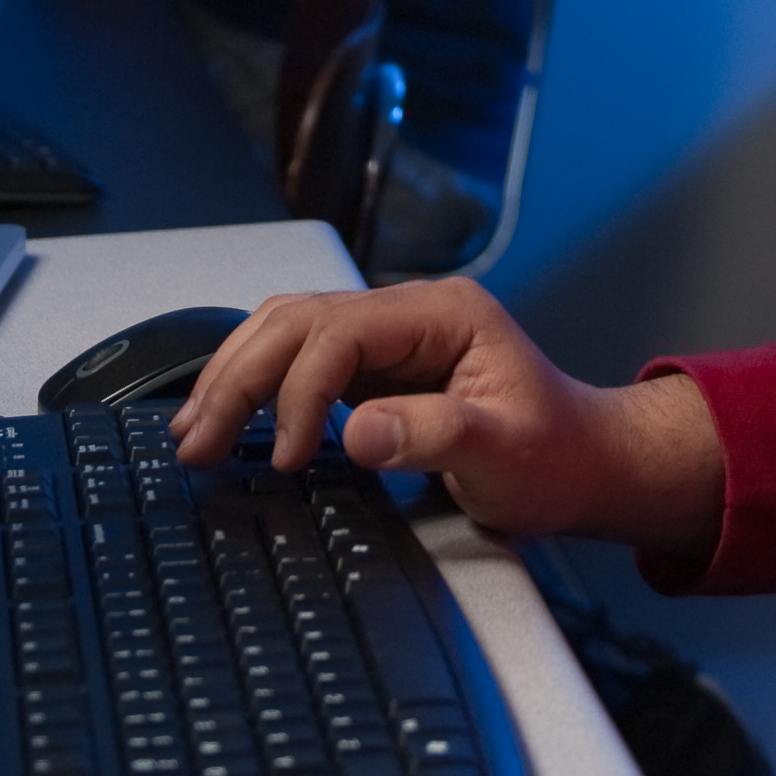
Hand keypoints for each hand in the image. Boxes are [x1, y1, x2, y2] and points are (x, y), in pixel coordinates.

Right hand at [168, 280, 725, 559]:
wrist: (583, 463)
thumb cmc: (555, 456)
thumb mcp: (508, 455)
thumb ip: (438, 436)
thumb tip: (358, 429)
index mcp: (445, 315)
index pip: (342, 330)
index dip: (301, 390)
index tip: (292, 455)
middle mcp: (411, 313)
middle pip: (298, 319)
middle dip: (240, 377)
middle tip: (197, 441)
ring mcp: (390, 337)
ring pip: (287, 330)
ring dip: (235, 376)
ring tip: (192, 430)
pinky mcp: (374, 367)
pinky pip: (299, 361)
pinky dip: (255, 387)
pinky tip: (227, 418)